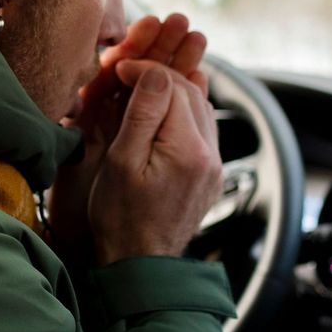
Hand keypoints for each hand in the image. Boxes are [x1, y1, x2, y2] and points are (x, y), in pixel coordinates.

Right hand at [48, 14, 207, 262]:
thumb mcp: (121, 161)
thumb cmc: (121, 218)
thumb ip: (142, 113)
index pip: (173, 86)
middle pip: (190, 92)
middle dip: (160, 75)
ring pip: (199, 107)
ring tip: (141, 87)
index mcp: (187, 149)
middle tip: (127, 72)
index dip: (144, 69)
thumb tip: (156, 72)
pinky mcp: (210, 174)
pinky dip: (182, 112)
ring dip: (173, 91)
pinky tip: (161, 112)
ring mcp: (213, 165)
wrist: (140, 263)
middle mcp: (209, 154)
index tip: (119, 68)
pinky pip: (202, 128)